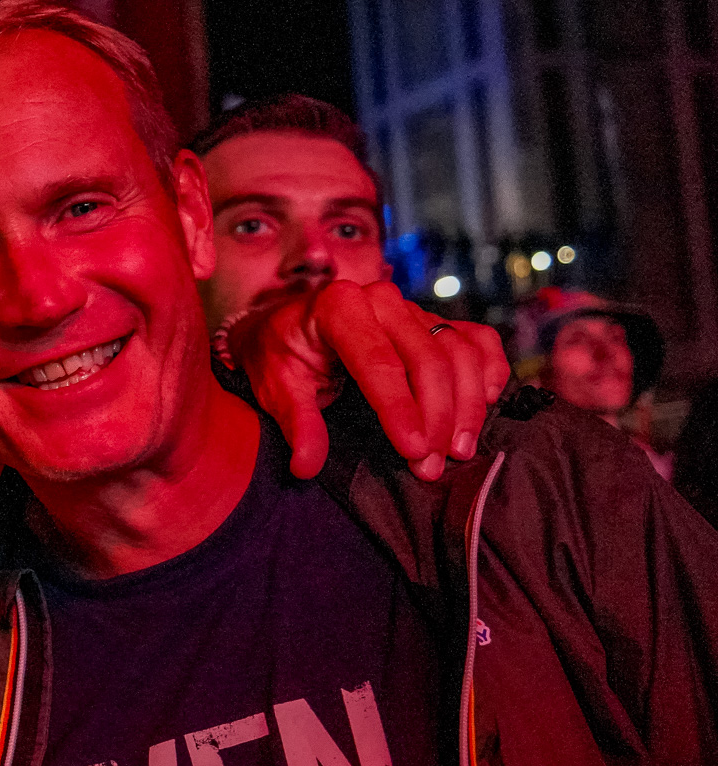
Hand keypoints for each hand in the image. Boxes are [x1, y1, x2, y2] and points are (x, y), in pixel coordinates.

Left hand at [229, 280, 508, 480]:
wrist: (288, 326)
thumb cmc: (281, 355)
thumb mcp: (275, 386)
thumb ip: (296, 423)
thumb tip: (306, 465)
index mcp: (338, 306)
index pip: (378, 362)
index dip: (400, 409)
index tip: (413, 451)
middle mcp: (381, 299)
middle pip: (428, 359)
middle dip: (436, 418)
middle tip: (430, 466)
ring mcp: (412, 308)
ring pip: (458, 353)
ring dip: (467, 406)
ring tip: (457, 451)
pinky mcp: (433, 322)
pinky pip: (477, 340)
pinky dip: (490, 371)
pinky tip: (488, 404)